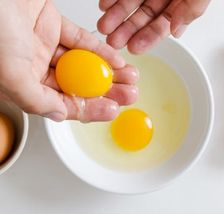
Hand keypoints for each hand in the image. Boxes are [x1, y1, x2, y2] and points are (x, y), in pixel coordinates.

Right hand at [0, 0, 137, 121]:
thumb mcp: (10, 74)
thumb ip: (34, 99)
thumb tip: (59, 114)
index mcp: (25, 85)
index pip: (64, 104)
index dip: (90, 109)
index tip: (113, 110)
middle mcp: (37, 68)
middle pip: (79, 86)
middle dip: (106, 91)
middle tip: (128, 95)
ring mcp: (46, 47)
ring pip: (84, 65)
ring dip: (108, 72)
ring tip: (130, 78)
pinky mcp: (54, 26)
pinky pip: (82, 41)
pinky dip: (100, 51)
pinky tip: (116, 60)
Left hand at [97, 0, 210, 53]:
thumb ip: (192, 8)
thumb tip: (177, 31)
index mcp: (180, 2)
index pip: (162, 25)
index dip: (148, 38)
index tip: (134, 48)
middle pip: (143, 17)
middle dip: (127, 31)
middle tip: (114, 41)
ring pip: (130, 3)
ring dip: (116, 16)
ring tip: (104, 26)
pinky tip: (104, 5)